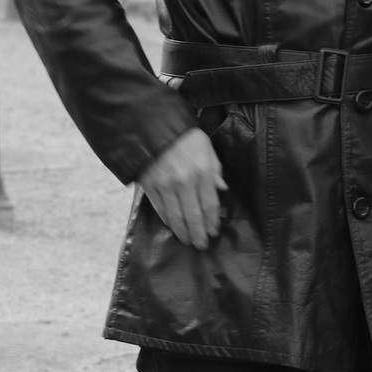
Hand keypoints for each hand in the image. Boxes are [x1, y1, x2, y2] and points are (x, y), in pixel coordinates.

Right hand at [138, 128, 226, 247]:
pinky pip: (160, 209)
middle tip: (201, 245)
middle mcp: (184, 181)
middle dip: (198, 233)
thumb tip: (222, 189)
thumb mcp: (206, 148)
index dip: (212, 221)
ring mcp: (165, 185)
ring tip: (188, 241)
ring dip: (183, 232)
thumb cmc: (184, 136)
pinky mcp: (150, 186)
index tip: (214, 232)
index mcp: (202, 171)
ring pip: (176, 217)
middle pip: (193, 216)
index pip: (210, 204)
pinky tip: (173, 227)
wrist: (152, 126)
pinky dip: (168, 221)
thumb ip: (215, 169)